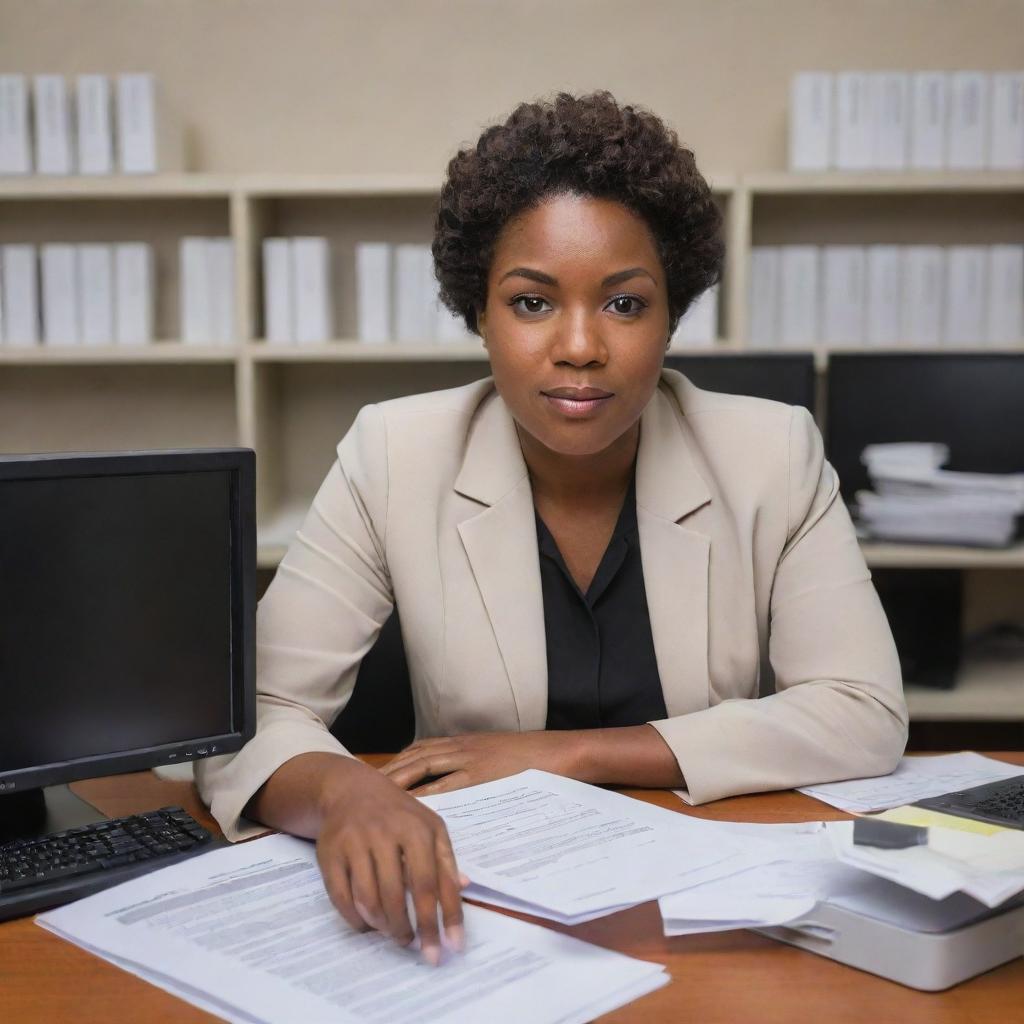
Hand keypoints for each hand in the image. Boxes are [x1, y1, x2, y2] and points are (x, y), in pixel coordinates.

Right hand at [314, 759, 468, 964]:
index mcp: (417, 828)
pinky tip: (369, 924)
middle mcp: (385, 833)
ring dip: (384, 927)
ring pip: (369, 900)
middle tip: (416, 946)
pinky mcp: (330, 853)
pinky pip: (342, 899)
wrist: (351, 789)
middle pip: (398, 896)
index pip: (433, 882)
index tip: (452, 947)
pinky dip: (357, 920)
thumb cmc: (398, 813)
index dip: (444, 917)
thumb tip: (465, 889)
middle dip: (410, 929)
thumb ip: (445, 858)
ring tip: (395, 934)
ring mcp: (355, 843)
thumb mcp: (429, 825)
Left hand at [380, 730, 583, 795]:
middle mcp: (462, 747)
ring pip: (424, 765)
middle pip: (414, 756)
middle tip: (362, 788)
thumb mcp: (496, 757)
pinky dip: (427, 793)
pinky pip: (449, 783)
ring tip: (376, 797)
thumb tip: (450, 786)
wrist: (561, 753)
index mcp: (464, 743)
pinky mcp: (483, 774)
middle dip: (388, 771)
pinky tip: (411, 807)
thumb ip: (472, 766)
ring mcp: (472, 759)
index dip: (397, 762)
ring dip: (399, 779)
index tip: (375, 776)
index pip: (420, 749)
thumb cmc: (532, 759)